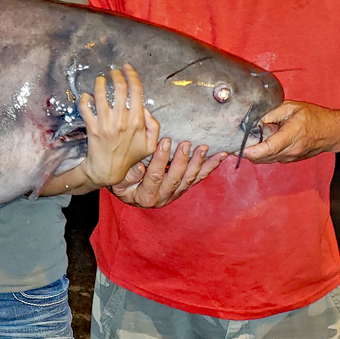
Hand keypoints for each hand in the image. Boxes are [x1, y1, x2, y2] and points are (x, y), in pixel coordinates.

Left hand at [79, 64, 159, 187]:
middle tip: (113, 71)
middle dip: (116, 75)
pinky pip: (86, 108)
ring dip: (100, 83)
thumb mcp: (150, 145)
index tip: (127, 67)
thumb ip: (153, 126)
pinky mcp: (92, 128)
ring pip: (101, 95)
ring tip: (100, 79)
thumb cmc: (129, 156)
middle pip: (120, 88)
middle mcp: (122, 120)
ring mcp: (106, 124)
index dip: (132, 75)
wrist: (108, 170)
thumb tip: (144, 109)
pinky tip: (87, 95)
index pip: (136, 91)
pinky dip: (85, 99)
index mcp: (137, 121)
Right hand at [109, 139, 225, 207]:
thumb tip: (140, 166)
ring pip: (190, 179)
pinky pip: (199, 177)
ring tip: (204, 148)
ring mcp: (176, 193)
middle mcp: (163, 197)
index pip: (155, 177)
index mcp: (146, 196)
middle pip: (176, 179)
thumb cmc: (121, 185)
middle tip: (186, 144)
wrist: (128, 194)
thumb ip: (128, 175)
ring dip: (199, 163)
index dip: (161, 160)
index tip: (164, 142)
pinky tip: (221, 156)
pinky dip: (210, 166)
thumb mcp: (118, 182)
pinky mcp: (183, 188)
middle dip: (182, 160)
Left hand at [241, 100, 334, 163]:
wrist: (333, 132)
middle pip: (263, 157)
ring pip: (266, 160)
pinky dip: (262, 154)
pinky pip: (272, 159)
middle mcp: (291, 151)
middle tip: (233, 144)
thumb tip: (257, 120)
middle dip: (247, 153)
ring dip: (254, 154)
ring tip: (244, 143)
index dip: (252, 151)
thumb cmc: (315, 117)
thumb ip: (273, 113)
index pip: (268, 148)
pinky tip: (257, 145)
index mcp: (292, 136)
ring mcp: (291, 157)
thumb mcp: (292, 107)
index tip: (239, 149)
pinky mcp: (291, 159)